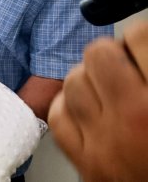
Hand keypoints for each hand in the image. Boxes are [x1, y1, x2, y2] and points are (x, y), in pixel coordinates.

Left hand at [48, 21, 147, 181]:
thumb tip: (142, 36)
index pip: (138, 35)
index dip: (141, 37)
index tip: (142, 45)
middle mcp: (132, 118)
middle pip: (97, 53)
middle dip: (112, 54)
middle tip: (128, 66)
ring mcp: (104, 142)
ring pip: (73, 81)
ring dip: (90, 81)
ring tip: (112, 92)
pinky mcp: (86, 162)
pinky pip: (59, 116)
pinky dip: (70, 108)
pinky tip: (91, 111)